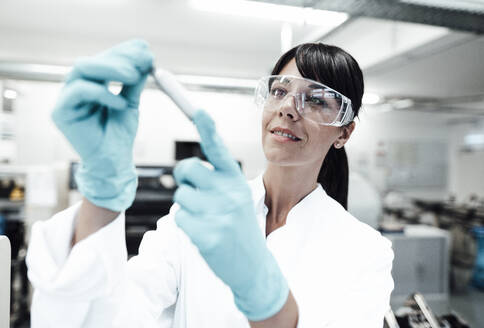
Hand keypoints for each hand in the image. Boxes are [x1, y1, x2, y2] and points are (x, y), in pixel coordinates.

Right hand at [52, 39, 152, 211]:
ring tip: (133, 76)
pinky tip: (120, 103)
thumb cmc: (119, 135)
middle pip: (92, 61)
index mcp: (91, 83)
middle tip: (143, 61)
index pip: (104, 59)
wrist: (113, 163)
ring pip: (82, 68)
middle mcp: (76, 87)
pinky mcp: (61, 112)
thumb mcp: (131, 102)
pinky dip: (102, 93)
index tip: (147, 50)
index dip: (124, 51)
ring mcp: (66, 98)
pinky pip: (79, 91)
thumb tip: (145, 55)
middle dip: (119, 57)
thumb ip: (134, 81)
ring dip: (111, 68)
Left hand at [173, 110, 288, 320]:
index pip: (219, 149)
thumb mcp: (237, 197)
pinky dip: (187, 225)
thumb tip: (186, 170)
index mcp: (236, 180)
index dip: (207, 128)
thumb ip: (216, 180)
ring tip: (206, 218)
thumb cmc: (239, 227)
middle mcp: (228, 193)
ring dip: (187, 206)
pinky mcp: (205, 235)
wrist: (253, 265)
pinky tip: (204, 233)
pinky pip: (179, 218)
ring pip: (180, 195)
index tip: (199, 110)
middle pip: (187, 169)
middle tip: (195, 189)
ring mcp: (217, 214)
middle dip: (185, 177)